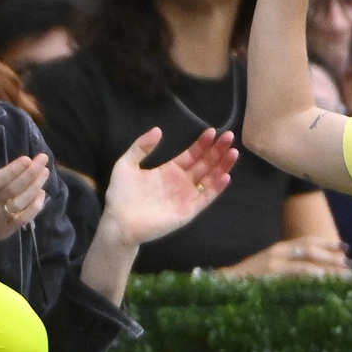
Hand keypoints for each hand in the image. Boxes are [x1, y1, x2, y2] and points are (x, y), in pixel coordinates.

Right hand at [0, 131, 48, 247]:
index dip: (13, 170)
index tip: (27, 159)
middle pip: (12, 189)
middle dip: (30, 174)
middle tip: (43, 160)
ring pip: (20, 202)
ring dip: (35, 187)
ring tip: (45, 172)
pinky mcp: (8, 227)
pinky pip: (24, 218)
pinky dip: (35, 206)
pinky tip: (42, 193)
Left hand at [101, 127, 237, 245]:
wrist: (119, 221)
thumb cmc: (121, 195)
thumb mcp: (126, 164)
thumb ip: (141, 146)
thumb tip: (158, 130)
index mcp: (169, 171)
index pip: (192, 154)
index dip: (202, 143)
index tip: (213, 131)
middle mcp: (181, 182)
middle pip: (205, 164)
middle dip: (217, 150)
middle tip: (229, 136)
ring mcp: (186, 196)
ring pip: (210, 178)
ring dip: (222, 166)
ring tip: (233, 152)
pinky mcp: (188, 211)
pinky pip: (205, 198)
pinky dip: (216, 187)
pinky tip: (225, 175)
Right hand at [224, 235, 350, 278]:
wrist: (225, 285)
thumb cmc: (249, 281)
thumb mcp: (270, 270)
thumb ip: (288, 268)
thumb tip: (313, 273)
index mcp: (279, 249)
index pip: (308, 241)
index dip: (327, 243)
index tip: (345, 247)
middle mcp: (278, 252)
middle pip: (311, 249)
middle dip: (333, 256)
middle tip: (351, 264)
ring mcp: (274, 262)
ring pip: (308, 260)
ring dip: (328, 267)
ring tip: (345, 275)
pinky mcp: (271, 274)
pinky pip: (296, 272)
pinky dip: (311, 274)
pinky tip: (323, 279)